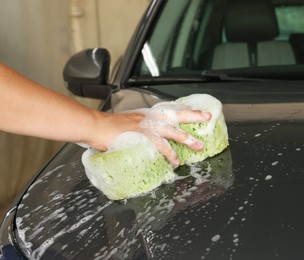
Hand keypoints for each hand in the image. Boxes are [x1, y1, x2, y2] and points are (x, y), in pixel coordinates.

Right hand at [87, 106, 211, 165]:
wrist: (96, 125)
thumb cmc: (109, 126)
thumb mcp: (129, 121)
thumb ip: (140, 126)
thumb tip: (146, 136)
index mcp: (147, 114)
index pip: (170, 110)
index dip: (185, 110)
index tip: (196, 110)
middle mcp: (150, 118)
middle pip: (177, 115)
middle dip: (194, 116)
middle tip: (207, 117)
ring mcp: (147, 127)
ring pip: (174, 132)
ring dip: (188, 139)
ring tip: (199, 146)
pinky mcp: (143, 137)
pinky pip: (161, 145)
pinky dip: (170, 153)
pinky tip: (176, 160)